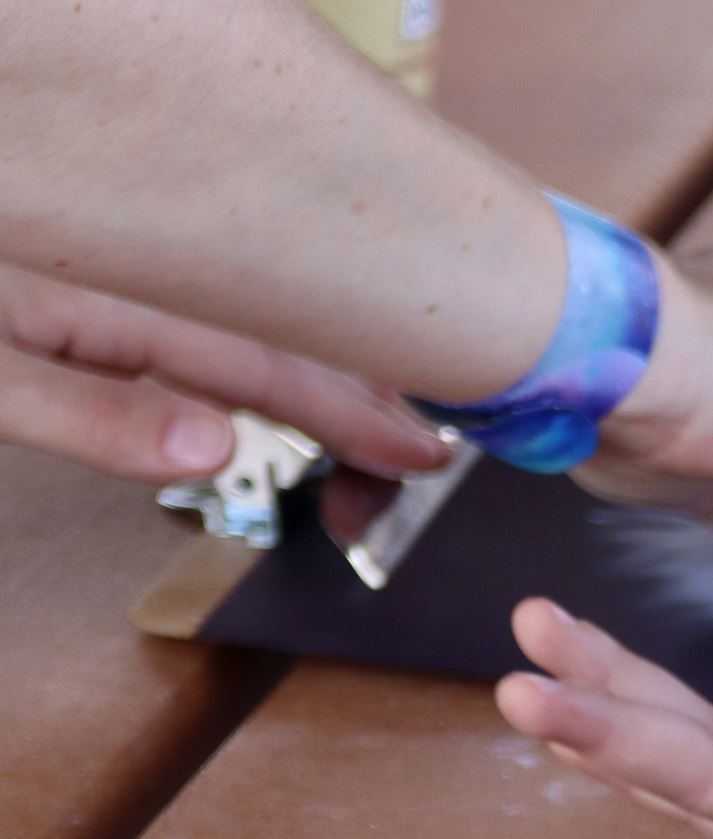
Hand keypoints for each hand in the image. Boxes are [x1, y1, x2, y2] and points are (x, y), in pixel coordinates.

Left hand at [0, 264, 447, 482]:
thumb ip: (85, 412)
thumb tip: (212, 446)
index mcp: (93, 297)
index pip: (259, 354)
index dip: (350, 405)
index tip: (428, 445)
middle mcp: (102, 282)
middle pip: (261, 331)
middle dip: (351, 388)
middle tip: (430, 443)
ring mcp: (77, 284)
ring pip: (223, 324)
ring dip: (303, 371)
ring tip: (375, 412)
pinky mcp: (47, 296)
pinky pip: (169, 323)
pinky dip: (229, 356)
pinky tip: (248, 386)